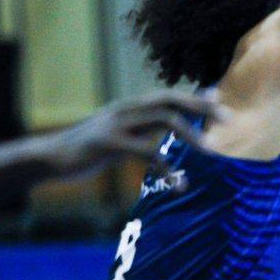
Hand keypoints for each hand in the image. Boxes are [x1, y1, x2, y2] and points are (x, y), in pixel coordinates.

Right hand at [46, 91, 224, 173]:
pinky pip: (147, 152)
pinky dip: (167, 168)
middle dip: (202, 107)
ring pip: (164, 119)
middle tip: (229, 119)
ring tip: (210, 150)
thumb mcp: (117, 133)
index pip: (169, 94)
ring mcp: (117, 123)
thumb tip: (168, 124)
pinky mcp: (109, 143)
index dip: (195, 95)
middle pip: (172, 100)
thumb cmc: (88, 149)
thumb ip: (142, 127)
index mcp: (129, 106)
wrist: (50, 158)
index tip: (219, 98)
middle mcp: (126, 109)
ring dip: (191, 134)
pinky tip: (179, 185)